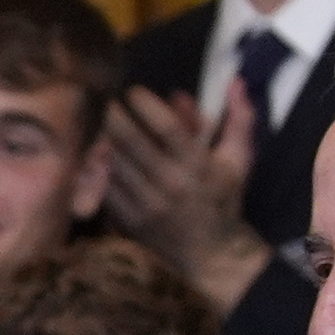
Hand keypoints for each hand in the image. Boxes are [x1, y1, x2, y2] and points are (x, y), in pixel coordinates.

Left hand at [96, 85, 280, 317]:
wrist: (211, 252)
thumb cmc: (224, 198)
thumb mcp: (239, 159)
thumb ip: (240, 118)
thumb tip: (236, 82)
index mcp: (198, 167)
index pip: (167, 128)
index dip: (147, 106)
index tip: (134, 91)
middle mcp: (171, 185)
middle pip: (133, 143)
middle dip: (114, 117)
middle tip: (106, 100)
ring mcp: (147, 205)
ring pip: (115, 164)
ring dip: (103, 139)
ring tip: (97, 122)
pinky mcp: (130, 221)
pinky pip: (106, 188)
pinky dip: (98, 169)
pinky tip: (95, 153)